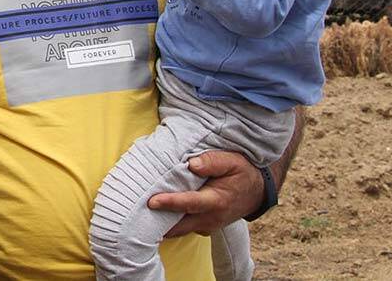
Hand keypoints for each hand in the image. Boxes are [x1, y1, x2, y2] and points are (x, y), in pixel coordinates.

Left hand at [147, 150, 263, 237]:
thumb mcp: (232, 161)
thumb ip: (213, 161)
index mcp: (216, 201)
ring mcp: (207, 226)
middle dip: (158, 223)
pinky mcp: (203, 227)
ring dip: (161, 226)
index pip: (189, 203)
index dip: (170, 203)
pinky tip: (154, 218)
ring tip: (138, 219)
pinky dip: (169, 225)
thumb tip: (192, 164)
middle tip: (135, 216)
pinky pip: (183, 229)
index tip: (151, 201)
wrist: (256, 191)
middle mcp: (211, 218)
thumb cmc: (241, 173)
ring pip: (180, 230)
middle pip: (180, 224)